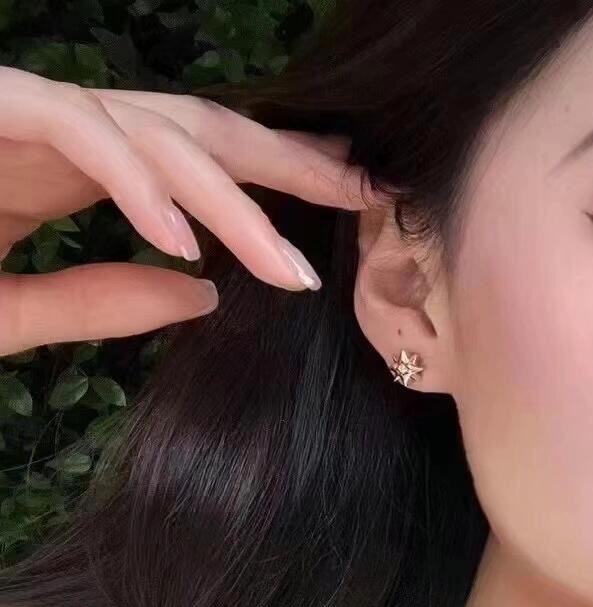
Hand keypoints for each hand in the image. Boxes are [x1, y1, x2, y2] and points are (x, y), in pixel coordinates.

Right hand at [0, 65, 370, 355]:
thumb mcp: (11, 311)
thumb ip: (98, 303)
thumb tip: (204, 296)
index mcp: (75, 169)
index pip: (194, 161)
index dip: (274, 175)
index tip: (345, 200)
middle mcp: (65, 133)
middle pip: (197, 132)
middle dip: (286, 163)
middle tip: (363, 197)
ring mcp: (29, 113)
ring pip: (155, 134)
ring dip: (228, 201)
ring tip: (285, 265)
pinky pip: (79, 130)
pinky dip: (134, 183)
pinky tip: (180, 241)